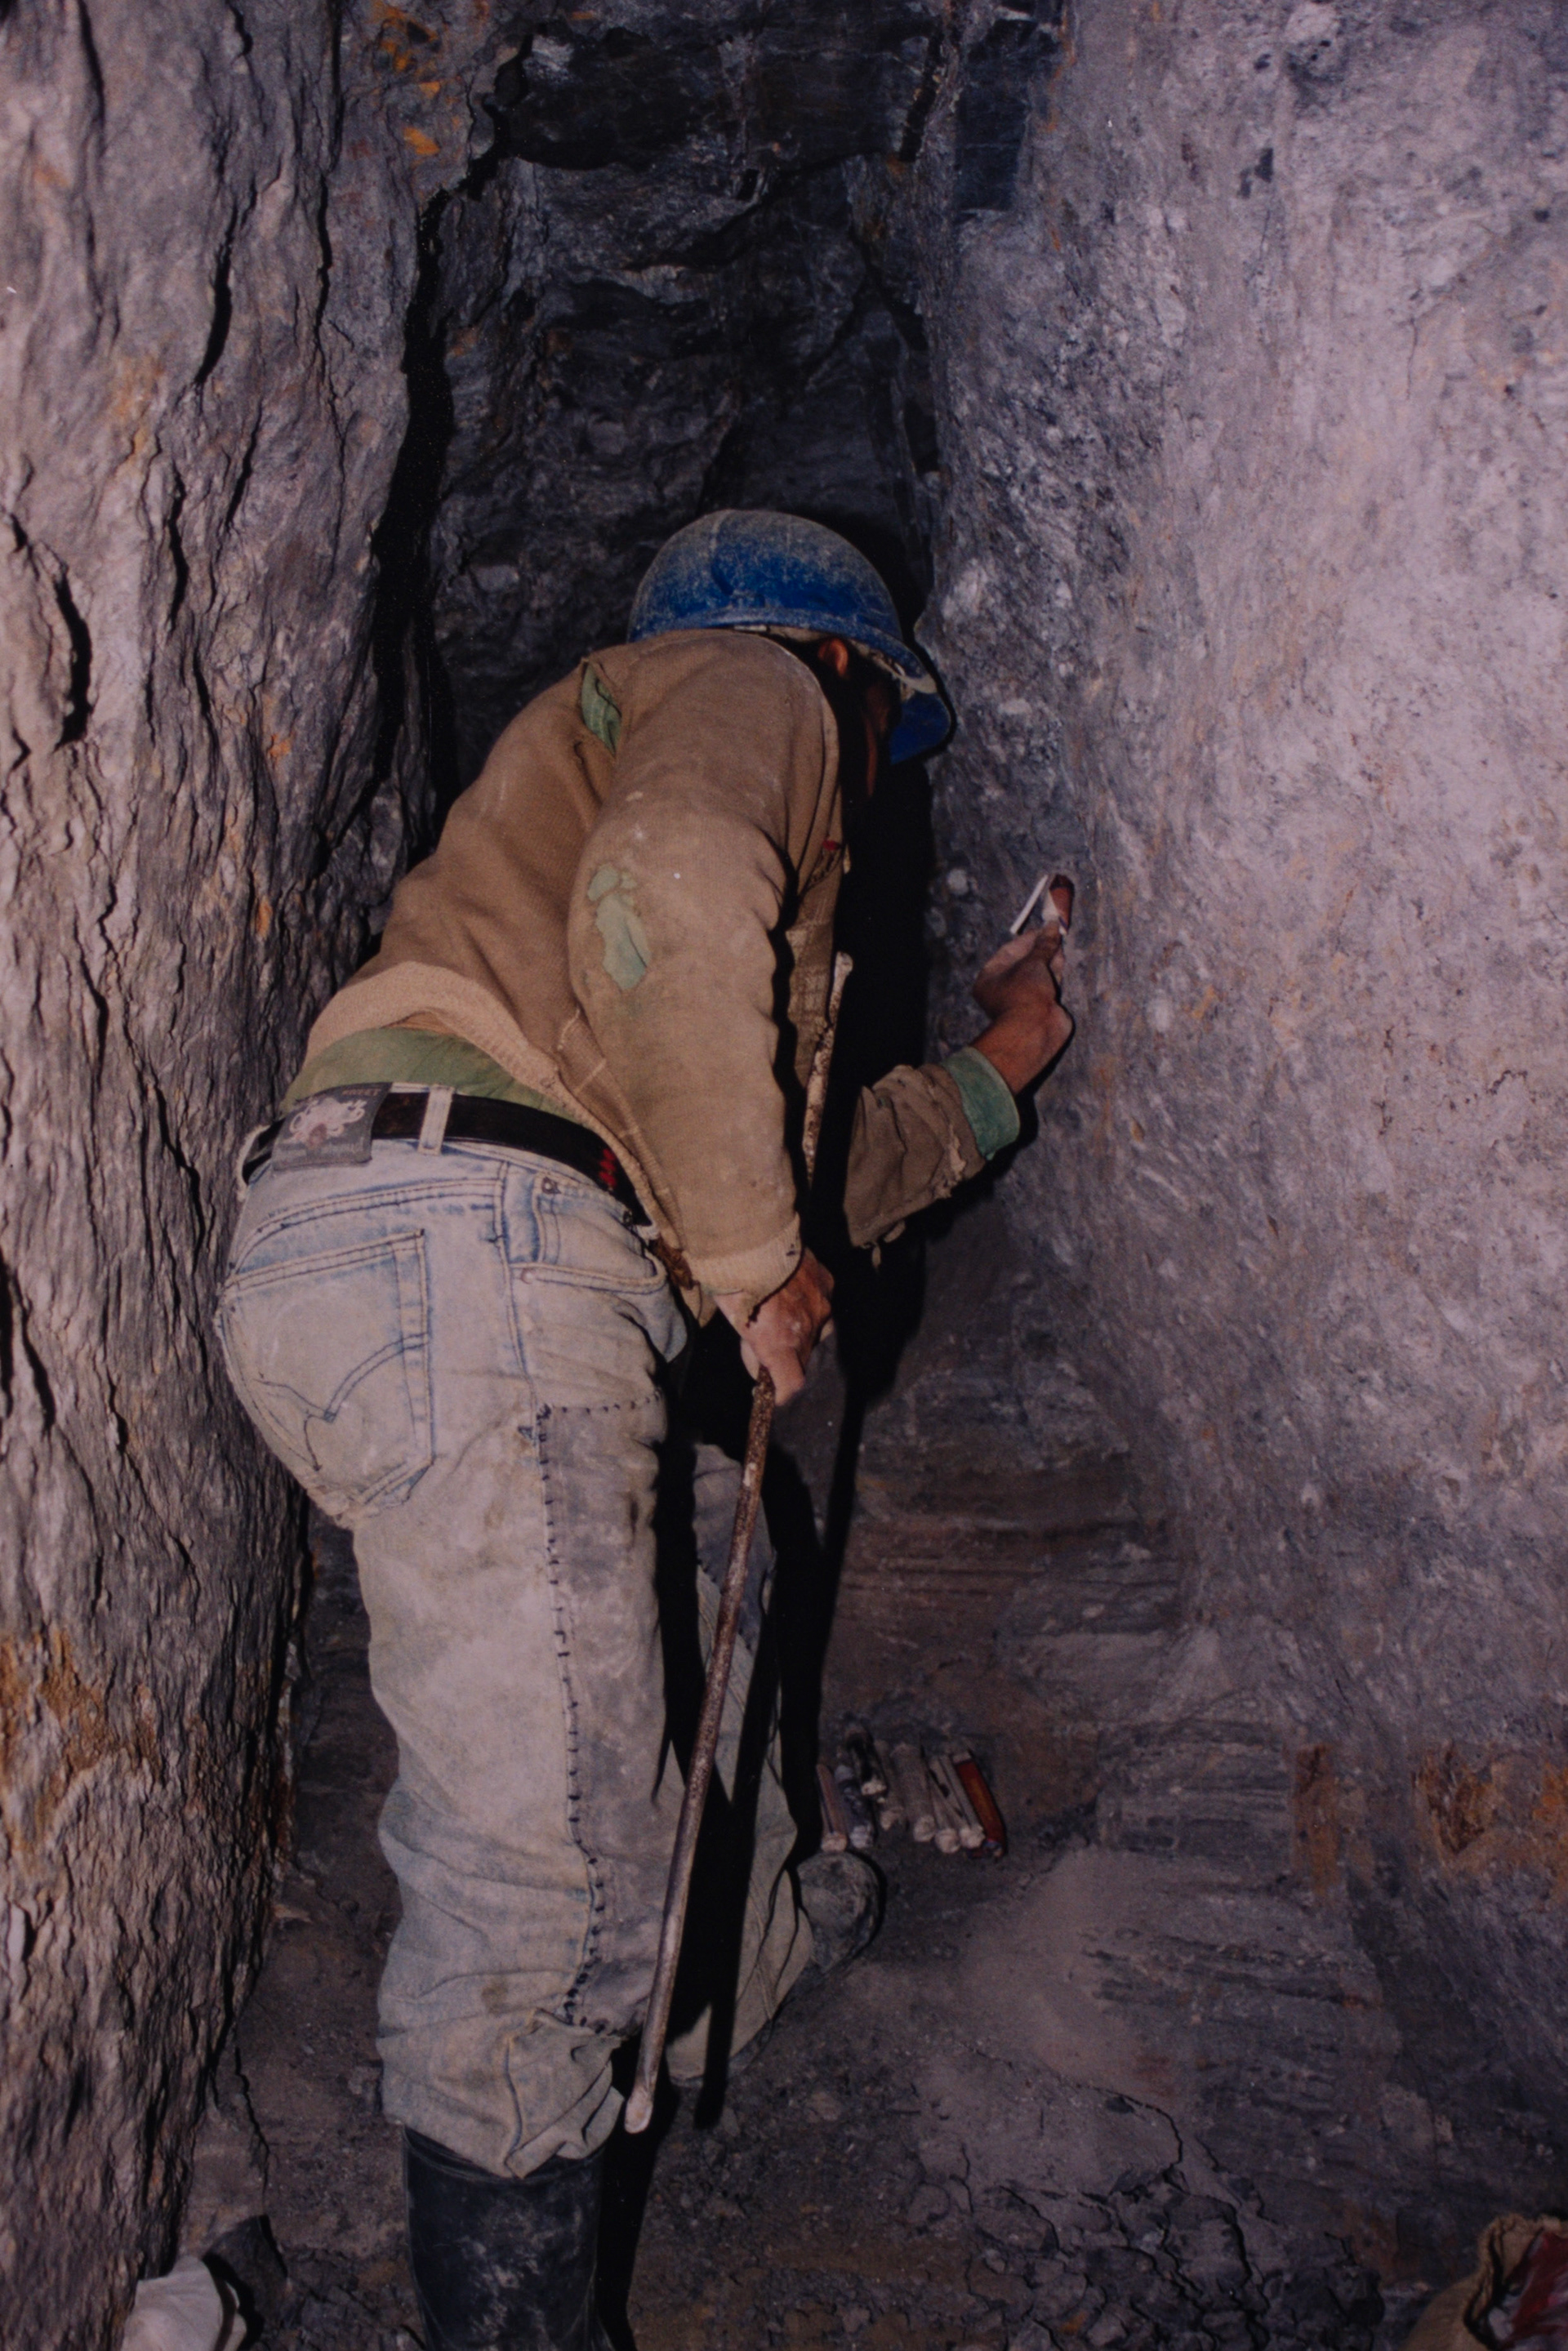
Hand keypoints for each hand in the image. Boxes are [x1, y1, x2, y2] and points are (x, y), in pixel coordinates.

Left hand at [716, 1249, 834, 1405]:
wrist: (748, 1238)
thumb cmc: (733, 1284)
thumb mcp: (736, 1323)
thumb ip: (754, 1348)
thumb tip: (763, 1365)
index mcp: (780, 1345)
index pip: (793, 1385)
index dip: (786, 1395)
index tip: (779, 1396)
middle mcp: (807, 1329)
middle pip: (806, 1356)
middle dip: (792, 1356)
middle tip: (774, 1344)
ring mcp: (821, 1305)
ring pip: (820, 1328)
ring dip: (805, 1328)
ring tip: (785, 1314)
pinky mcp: (826, 1282)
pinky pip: (824, 1300)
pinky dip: (811, 1301)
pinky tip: (795, 1291)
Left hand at [969, 919, 1073, 1092]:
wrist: (1036, 1029)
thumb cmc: (1025, 993)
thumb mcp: (1033, 963)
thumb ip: (1043, 944)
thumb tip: (1052, 925)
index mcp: (990, 977)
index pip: (1010, 950)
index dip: (1029, 938)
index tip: (1045, 928)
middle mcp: (1003, 987)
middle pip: (1024, 962)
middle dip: (1041, 948)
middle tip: (1056, 934)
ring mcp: (1022, 997)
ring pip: (1037, 973)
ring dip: (1049, 959)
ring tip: (1061, 945)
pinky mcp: (1039, 1005)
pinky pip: (1047, 984)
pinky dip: (1054, 972)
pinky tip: (1062, 960)